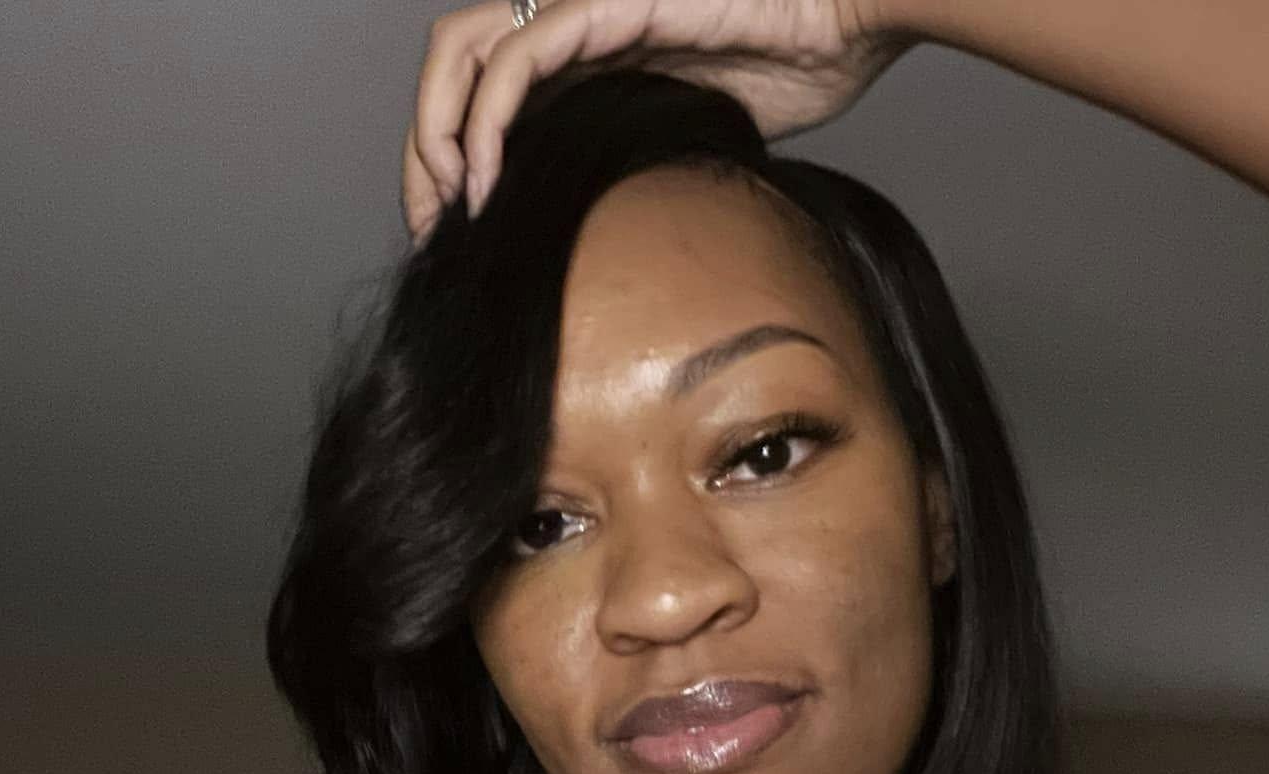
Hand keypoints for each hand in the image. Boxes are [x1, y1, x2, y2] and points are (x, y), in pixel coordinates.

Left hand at [402, 0, 916, 240]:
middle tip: (432, 233)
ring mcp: (578, 6)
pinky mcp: (602, 3)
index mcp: (578, 58)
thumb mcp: (687, 147)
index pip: (478, 102)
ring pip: (461, 58)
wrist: (846, 16)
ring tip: (450, 211)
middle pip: (450, 76)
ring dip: (437, 141)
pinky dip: (485, 125)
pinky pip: (517, 61)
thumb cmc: (791, 68)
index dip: (449, 166)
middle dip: (422, 159)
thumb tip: (607, 254)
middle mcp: (565, 25)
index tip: (454, 239)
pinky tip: (484, 183)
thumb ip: (631, 177)